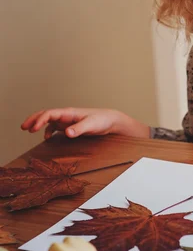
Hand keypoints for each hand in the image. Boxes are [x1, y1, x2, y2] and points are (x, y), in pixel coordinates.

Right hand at [21, 107, 149, 139]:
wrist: (111, 121)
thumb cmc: (102, 120)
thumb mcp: (91, 125)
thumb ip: (79, 129)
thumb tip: (66, 132)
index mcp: (69, 112)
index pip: (50, 113)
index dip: (40, 120)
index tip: (33, 129)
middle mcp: (67, 115)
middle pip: (46, 114)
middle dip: (34, 119)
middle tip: (23, 127)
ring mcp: (68, 120)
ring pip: (49, 120)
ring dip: (38, 124)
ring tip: (29, 130)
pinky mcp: (71, 126)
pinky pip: (56, 127)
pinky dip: (48, 131)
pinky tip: (47, 138)